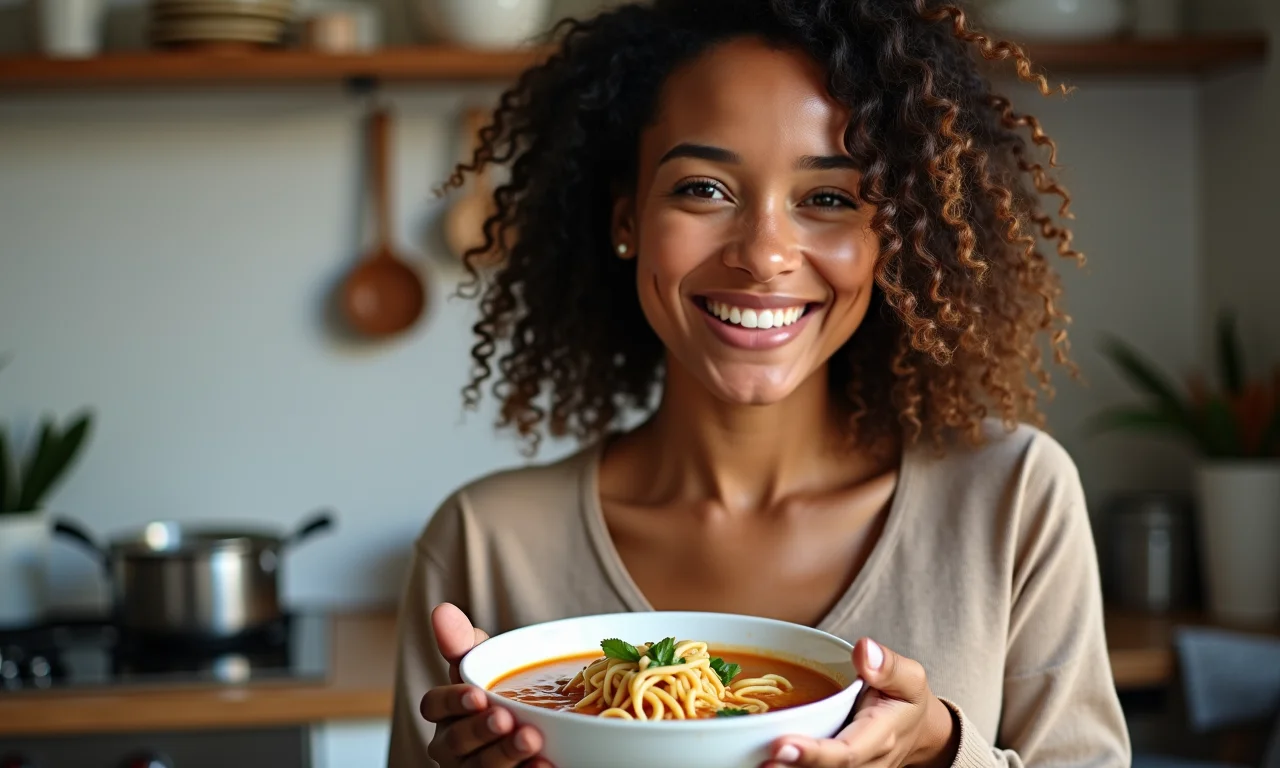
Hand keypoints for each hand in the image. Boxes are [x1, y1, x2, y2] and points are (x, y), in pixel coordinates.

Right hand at [420, 603, 552, 766]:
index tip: (478, 694)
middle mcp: (453, 747)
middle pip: (456, 742)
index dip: (453, 701)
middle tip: (506, 719)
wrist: (543, 731)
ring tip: (532, 740)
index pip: (434, 706)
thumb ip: (463, 642)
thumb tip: (441, 609)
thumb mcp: (485, 663)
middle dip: (480, 731)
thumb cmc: (502, 691)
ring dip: (504, 755)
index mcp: (445, 713)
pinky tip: (546, 764)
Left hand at [762, 639, 959, 767]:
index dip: (813, 753)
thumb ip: (889, 665)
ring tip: (750, 763)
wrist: (915, 732)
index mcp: (879, 737)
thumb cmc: (904, 700)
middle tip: (759, 760)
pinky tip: (752, 759)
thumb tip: (864, 650)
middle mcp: (863, 763)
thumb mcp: (909, 678)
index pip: (845, 753)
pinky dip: (785, 767)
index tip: (780, 745)